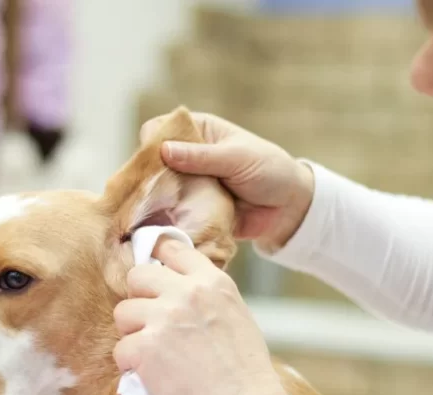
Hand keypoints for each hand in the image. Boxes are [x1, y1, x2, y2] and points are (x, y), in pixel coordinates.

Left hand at [112, 239, 294, 394]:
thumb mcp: (235, 314)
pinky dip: (130, 365)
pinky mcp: (144, 348)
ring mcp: (163, 318)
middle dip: (139, 299)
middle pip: (137, 276)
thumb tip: (176, 288)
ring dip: (132, 333)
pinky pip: (120, 349)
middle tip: (150, 323)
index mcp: (212, 282)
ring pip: (123, 312)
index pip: (172, 249)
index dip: (158, 262)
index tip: (154, 275)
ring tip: (153, 353)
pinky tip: (151, 375)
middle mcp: (186, 293)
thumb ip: (206, 296)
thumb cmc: (245, 371)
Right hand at [139, 111, 314, 249]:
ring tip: (146, 214)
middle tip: (144, 193)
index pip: (160, 128)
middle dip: (147, 176)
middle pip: (152, 162)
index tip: (148, 160)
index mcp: (198, 132)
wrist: (289, 209)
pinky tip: (157, 227)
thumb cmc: (269, 171)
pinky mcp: (191, 210)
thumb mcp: (237, 158)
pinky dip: (166, 220)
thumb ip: (202, 156)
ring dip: (154, 201)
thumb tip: (164, 150)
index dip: (150, 142)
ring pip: (158, 190)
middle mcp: (187, 156)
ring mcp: (188, 185)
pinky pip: (172, 214)